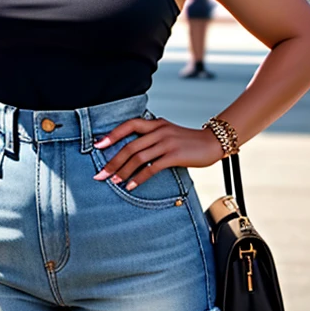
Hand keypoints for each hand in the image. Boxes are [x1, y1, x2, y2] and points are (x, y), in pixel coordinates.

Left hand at [93, 114, 223, 190]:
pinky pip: (152, 168)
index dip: (112, 135)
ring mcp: (166, 143)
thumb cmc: (187, 141)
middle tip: (100, 174)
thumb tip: (132, 148)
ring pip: (138, 158)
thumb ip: (152, 135)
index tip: (97, 146)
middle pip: (130, 146)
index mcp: (155, 124)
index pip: (129, 125)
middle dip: (112, 161)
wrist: (212, 143)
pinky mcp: (174, 156)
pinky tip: (131, 186)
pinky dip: (139, 178)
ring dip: (123, 172)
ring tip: (113, 182)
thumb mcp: (168, 132)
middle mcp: (159, 131)